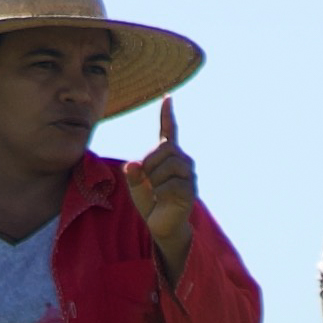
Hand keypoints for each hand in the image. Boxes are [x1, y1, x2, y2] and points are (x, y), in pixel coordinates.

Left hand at [128, 98, 197, 279]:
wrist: (160, 225)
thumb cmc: (149, 201)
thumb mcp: (135, 184)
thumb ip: (132, 173)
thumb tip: (133, 165)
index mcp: (168, 156)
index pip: (169, 131)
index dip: (167, 115)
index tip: (167, 97)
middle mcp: (182, 161)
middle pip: (164, 149)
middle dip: (149, 162)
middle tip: (145, 179)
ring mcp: (188, 175)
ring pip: (167, 166)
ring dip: (154, 180)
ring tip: (155, 191)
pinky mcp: (190, 190)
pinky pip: (171, 185)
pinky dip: (160, 193)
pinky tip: (162, 199)